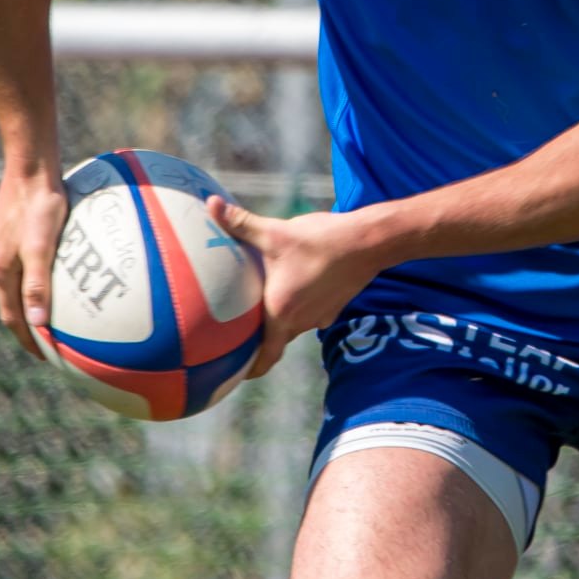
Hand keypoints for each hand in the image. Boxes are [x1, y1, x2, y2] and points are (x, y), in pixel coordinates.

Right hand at [0, 167, 68, 358]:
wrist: (29, 167)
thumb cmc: (42, 204)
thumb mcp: (43, 244)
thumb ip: (39, 282)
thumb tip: (38, 323)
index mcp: (1, 270)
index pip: (13, 317)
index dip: (29, 340)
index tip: (47, 358)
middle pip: (10, 304)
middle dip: (28, 327)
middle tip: (51, 344)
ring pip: (13, 283)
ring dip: (28, 302)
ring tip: (49, 314)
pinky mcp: (5, 231)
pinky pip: (18, 263)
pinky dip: (30, 278)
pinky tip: (47, 273)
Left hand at [205, 199, 379, 378]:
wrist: (367, 242)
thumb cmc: (320, 241)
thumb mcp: (275, 231)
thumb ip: (240, 222)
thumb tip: (211, 204)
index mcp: (281, 312)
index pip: (264, 358)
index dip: (248, 370)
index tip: (233, 374)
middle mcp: (301, 322)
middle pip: (275, 341)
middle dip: (259, 340)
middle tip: (238, 335)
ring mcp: (321, 316)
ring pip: (294, 326)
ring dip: (281, 321)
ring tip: (264, 307)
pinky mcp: (335, 306)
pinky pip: (312, 314)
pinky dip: (302, 308)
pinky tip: (297, 288)